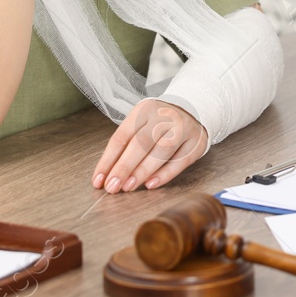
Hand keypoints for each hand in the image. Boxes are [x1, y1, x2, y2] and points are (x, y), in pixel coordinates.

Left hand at [91, 99, 208, 192]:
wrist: (191, 110)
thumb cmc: (158, 123)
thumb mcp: (140, 125)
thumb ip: (125, 147)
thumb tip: (107, 176)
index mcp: (144, 110)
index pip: (122, 136)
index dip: (108, 160)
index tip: (99, 180)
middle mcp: (164, 116)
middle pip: (141, 142)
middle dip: (124, 167)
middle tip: (112, 187)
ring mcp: (183, 128)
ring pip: (162, 151)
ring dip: (142, 171)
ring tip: (128, 187)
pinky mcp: (196, 142)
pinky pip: (180, 161)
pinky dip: (165, 174)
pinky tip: (151, 184)